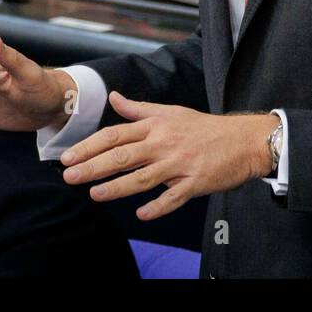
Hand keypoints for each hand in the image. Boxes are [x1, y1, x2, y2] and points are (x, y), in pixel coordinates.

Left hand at [59, 92, 277, 220]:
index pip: (115, 134)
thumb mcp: (170, 111)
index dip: (89, 145)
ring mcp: (179, 164)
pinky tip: (142, 214)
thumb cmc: (204, 127)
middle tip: (70, 176)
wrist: (243, 140)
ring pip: (143, 177)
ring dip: (117, 187)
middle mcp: (164, 143)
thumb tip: (113, 96)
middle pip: (123, 155)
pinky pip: (174, 197)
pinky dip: (158, 206)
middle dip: (93, 166)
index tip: (68, 157)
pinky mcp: (196, 183)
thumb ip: (138, 108)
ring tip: (95, 194)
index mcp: (155, 125)